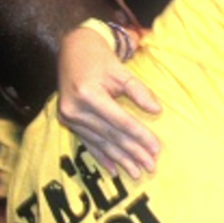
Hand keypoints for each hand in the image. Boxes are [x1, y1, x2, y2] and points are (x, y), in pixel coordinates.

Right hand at [57, 25, 161, 178]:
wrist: (72, 49)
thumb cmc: (100, 59)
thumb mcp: (122, 71)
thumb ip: (139, 91)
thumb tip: (157, 111)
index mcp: (89, 94)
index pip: (121, 121)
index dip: (140, 136)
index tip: (156, 149)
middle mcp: (76, 108)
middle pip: (111, 136)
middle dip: (132, 153)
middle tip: (150, 167)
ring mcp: (69, 117)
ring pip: (100, 142)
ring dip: (120, 159)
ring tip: (136, 173)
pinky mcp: (66, 121)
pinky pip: (87, 142)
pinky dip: (101, 156)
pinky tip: (113, 170)